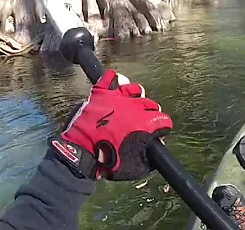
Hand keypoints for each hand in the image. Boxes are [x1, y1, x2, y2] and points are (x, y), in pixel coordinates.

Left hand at [49, 69, 172, 180]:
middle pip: (150, 103)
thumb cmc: (109, 161)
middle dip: (150, 112)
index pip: (163, 120)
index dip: (163, 127)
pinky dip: (112, 78)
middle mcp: (134, 107)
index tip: (159, 131)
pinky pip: (108, 79)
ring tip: (133, 100)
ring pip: (133, 88)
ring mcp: (116, 98)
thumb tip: (158, 145)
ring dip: (136, 94)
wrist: (82, 154)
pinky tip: (114, 80)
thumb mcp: (137, 167)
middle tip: (144, 119)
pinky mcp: (100, 95)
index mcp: (145, 123)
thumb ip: (150, 156)